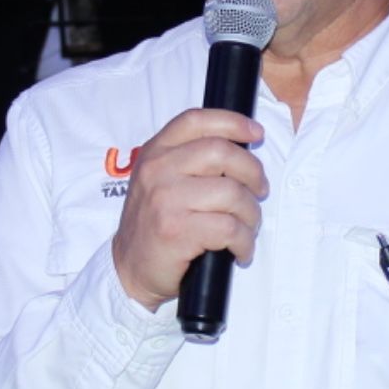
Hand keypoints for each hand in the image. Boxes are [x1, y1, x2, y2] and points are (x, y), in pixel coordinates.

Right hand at [110, 107, 267, 311]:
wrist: (129, 268)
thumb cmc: (155, 224)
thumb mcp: (159, 180)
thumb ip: (189, 160)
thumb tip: (241, 149)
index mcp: (155, 153)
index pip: (196, 121)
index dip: (233, 122)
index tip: (256, 134)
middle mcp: (158, 171)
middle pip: (222, 152)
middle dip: (252, 172)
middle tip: (259, 190)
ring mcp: (166, 201)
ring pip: (232, 193)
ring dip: (251, 213)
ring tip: (247, 227)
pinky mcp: (177, 232)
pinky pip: (230, 229)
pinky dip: (245, 242)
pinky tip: (240, 250)